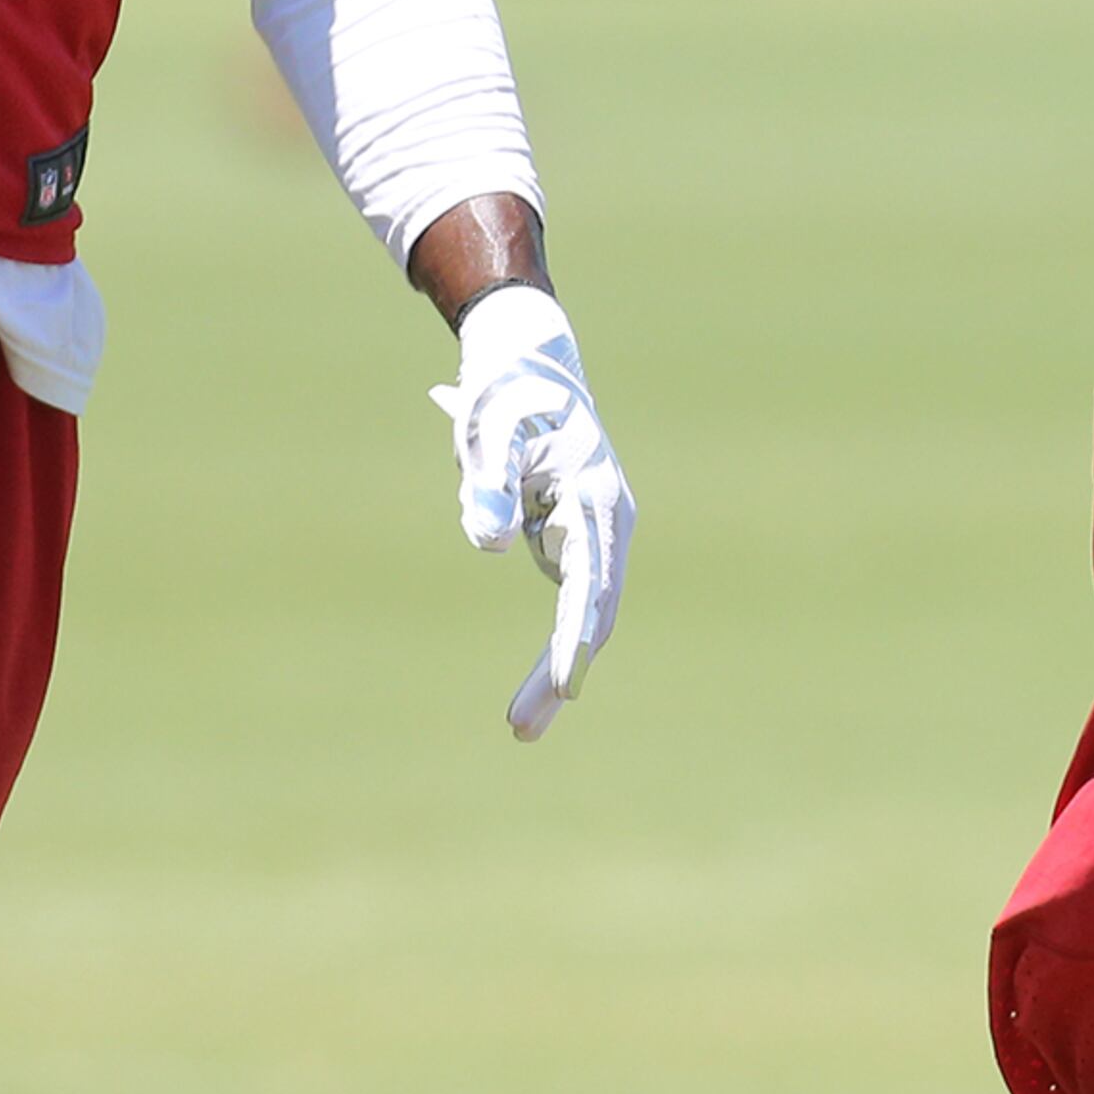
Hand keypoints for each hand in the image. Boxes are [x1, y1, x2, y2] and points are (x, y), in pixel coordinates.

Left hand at [429, 285, 632, 738]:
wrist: (527, 362)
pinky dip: (559, 646)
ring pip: (588, 613)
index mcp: (593, 494)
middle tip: (520, 731)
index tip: (564, 688)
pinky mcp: (580, 539)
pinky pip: (576, 604)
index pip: (590, 582)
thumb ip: (485, 483)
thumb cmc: (503, 396)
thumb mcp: (485, 431)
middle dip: (561, 671)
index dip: (574, 637)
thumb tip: (488, 544)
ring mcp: (599, 532)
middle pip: (594, 610)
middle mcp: (608, 520)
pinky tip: (535, 695)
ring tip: (522, 726)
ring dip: (560, 668)